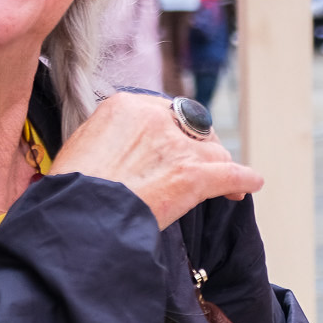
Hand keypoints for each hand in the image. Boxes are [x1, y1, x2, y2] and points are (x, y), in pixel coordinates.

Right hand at [49, 91, 261, 229]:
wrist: (78, 216)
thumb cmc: (72, 191)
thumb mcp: (81, 147)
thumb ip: (109, 139)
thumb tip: (119, 152)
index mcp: (124, 106)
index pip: (162, 112)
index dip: (173, 132)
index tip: (173, 145)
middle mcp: (154, 118)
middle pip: (192, 125)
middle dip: (197, 145)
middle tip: (196, 164)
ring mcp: (177, 145)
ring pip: (212, 150)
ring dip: (217, 166)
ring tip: (223, 183)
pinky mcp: (194, 174)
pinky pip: (230, 173)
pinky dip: (243, 179)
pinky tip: (250, 184)